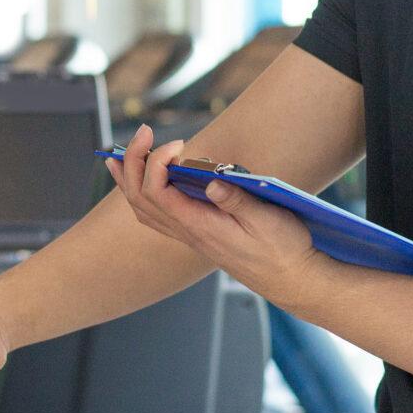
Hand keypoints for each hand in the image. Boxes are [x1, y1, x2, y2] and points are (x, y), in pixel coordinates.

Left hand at [104, 123, 322, 304]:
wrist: (291, 280)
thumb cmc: (283, 249)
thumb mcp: (268, 220)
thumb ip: (238, 200)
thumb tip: (211, 182)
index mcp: (201, 226)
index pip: (158, 192)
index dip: (157, 162)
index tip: (179, 145)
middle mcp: (189, 233)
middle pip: (140, 198)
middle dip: (134, 162)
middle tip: (144, 133)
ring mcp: (191, 236)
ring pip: (144, 209)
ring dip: (130, 179)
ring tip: (122, 155)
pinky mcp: (198, 235)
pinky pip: (157, 217)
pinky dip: (143, 195)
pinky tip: (144, 183)